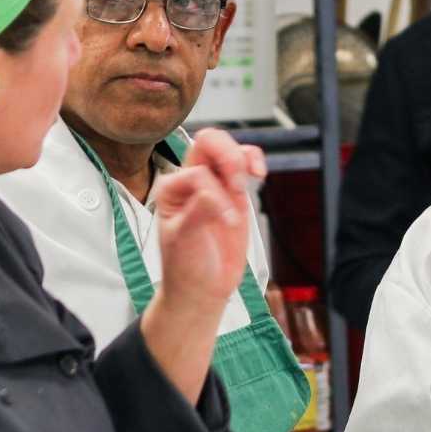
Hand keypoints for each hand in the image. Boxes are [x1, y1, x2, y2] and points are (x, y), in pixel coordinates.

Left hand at [151, 129, 265, 319]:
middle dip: (228, 155)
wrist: (202, 288)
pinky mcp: (234, 194)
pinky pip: (244, 165)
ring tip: (253, 176)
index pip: (197, 173)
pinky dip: (254, 161)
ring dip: (243, 157)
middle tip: (239, 182)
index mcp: (171, 189)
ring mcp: (214, 185)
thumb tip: (214, 192)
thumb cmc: (185, 266)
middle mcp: (191, 181)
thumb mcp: (184, 240)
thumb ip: (199, 212)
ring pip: (229, 149)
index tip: (226, 219)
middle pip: (209, 143)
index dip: (215, 193)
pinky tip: (259, 173)